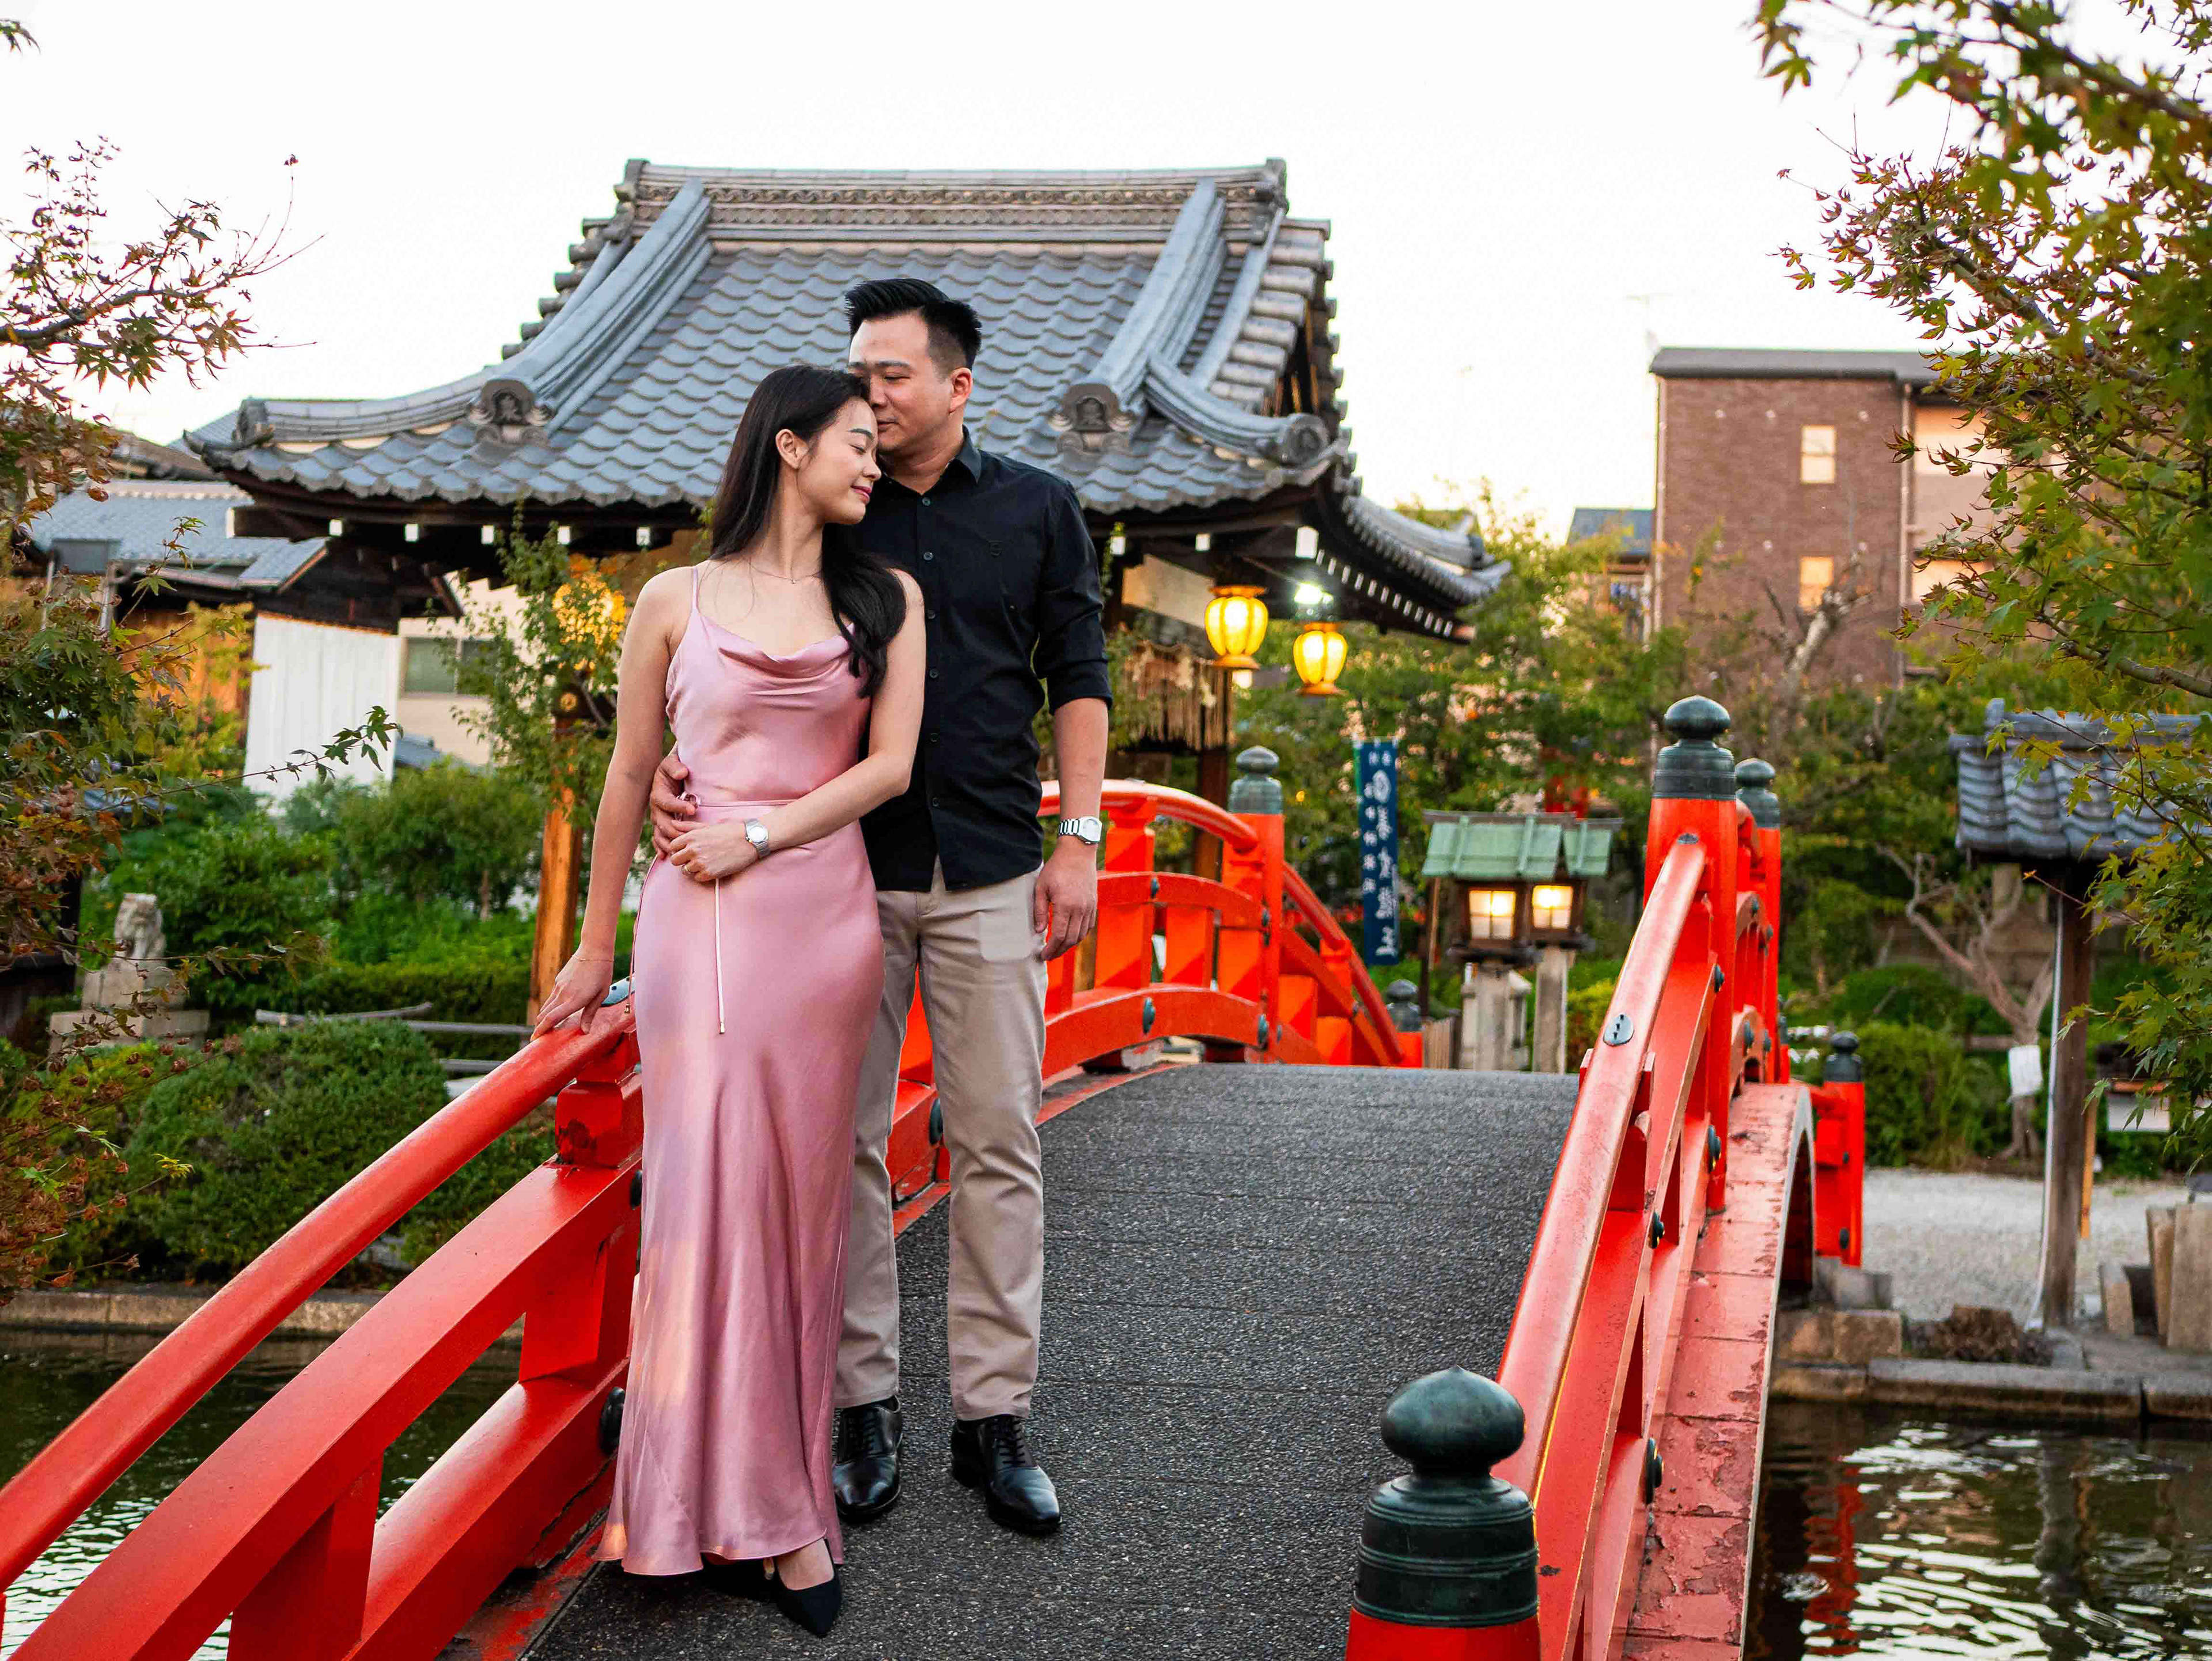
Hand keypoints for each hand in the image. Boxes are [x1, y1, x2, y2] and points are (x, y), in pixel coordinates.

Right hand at [533, 949, 615, 1036]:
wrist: (594, 950)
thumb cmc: (602, 973)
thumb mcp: (601, 995)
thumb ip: (590, 1014)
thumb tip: (585, 1031)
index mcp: (575, 1000)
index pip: (552, 1018)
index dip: (542, 1030)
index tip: (534, 1039)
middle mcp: (564, 994)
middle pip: (544, 1014)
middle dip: (539, 1027)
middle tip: (537, 1038)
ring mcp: (559, 986)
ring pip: (546, 1006)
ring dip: (543, 1018)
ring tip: (543, 1027)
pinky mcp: (558, 980)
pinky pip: (551, 997)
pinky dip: (550, 1007)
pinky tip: (554, 1011)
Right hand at [648, 752, 694, 855]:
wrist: (669, 773)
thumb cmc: (673, 767)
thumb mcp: (672, 762)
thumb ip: (675, 766)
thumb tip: (682, 772)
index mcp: (658, 793)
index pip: (667, 802)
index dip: (678, 806)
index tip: (692, 809)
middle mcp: (656, 808)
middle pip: (662, 822)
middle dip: (676, 830)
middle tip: (692, 836)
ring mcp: (658, 817)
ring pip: (660, 834)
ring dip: (669, 843)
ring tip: (679, 851)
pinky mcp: (661, 824)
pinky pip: (658, 838)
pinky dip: (660, 847)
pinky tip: (664, 856)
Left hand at [666, 821, 760, 882]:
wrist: (749, 840)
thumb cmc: (729, 831)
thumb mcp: (707, 826)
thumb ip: (687, 827)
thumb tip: (672, 824)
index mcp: (691, 837)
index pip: (672, 847)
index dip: (678, 849)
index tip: (687, 849)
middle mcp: (693, 849)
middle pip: (674, 860)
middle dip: (682, 860)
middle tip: (693, 858)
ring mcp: (701, 862)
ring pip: (685, 871)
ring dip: (692, 868)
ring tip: (705, 862)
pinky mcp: (709, 873)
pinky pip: (697, 878)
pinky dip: (702, 875)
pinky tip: (711, 868)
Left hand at [1033, 836, 1096, 959]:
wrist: (1078, 853)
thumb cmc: (1057, 868)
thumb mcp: (1041, 887)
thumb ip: (1040, 910)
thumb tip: (1040, 931)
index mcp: (1066, 905)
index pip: (1059, 936)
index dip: (1051, 949)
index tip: (1043, 955)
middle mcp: (1080, 909)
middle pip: (1071, 939)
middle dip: (1059, 951)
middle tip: (1049, 956)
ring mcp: (1089, 907)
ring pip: (1081, 935)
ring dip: (1070, 945)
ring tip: (1058, 948)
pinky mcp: (1093, 904)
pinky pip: (1088, 926)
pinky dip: (1079, 935)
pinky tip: (1070, 936)